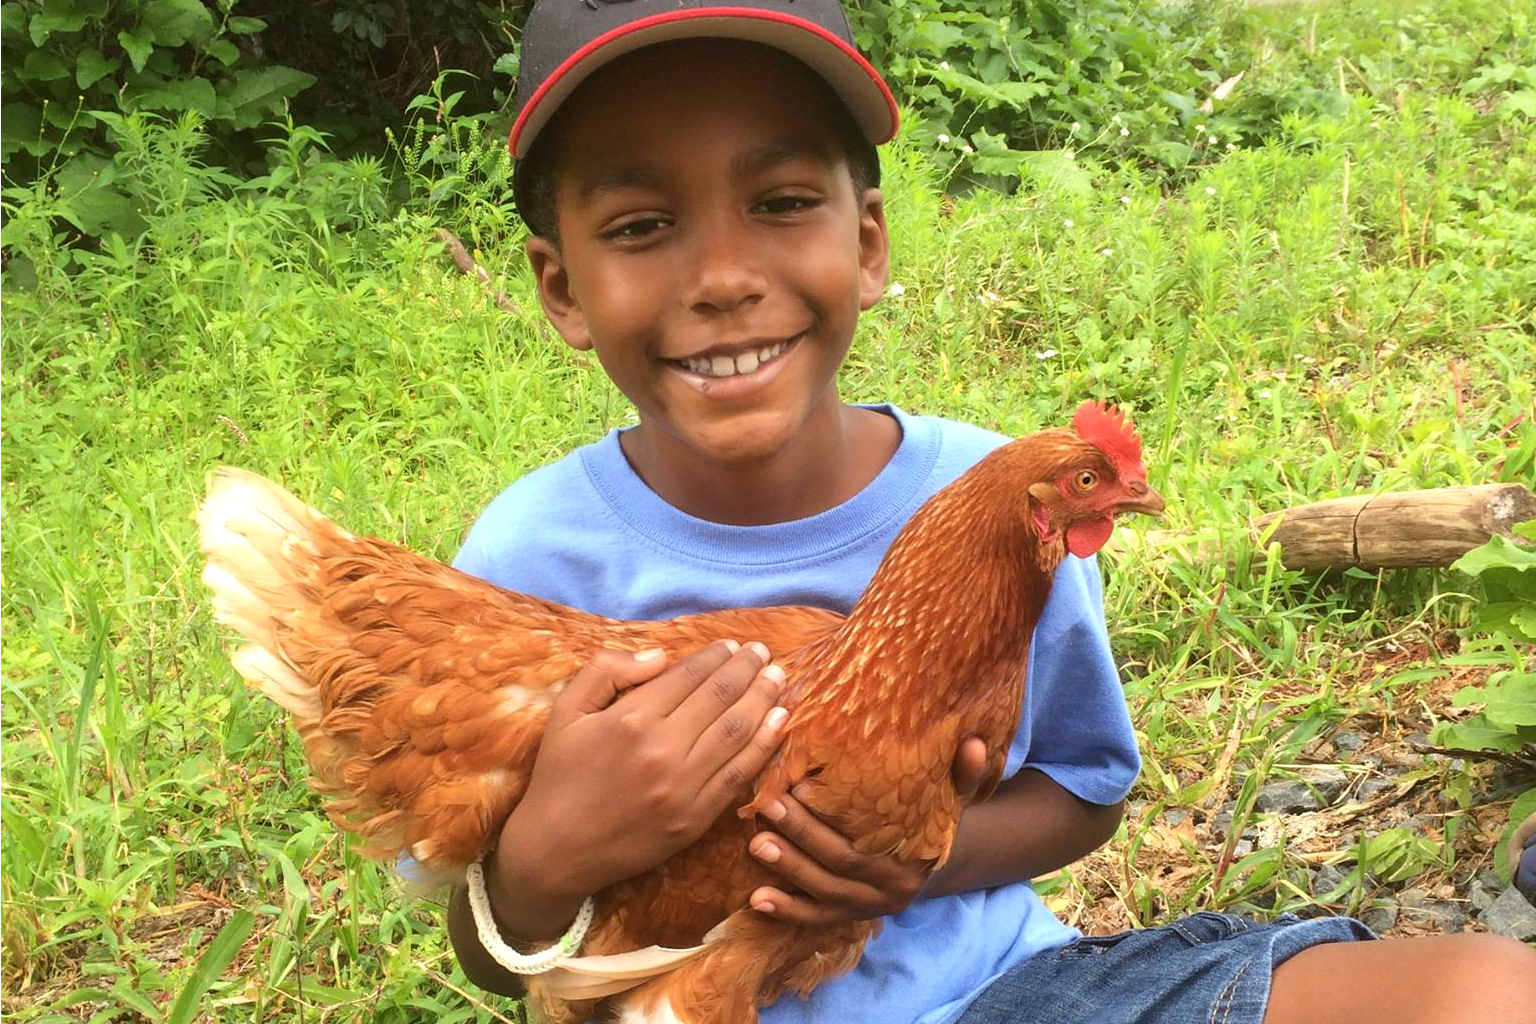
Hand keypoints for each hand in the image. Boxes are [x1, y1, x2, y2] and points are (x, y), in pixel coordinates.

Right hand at [492, 641, 787, 923]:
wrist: (557, 851)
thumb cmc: (560, 775)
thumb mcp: (565, 711)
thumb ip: (606, 671)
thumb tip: (659, 655)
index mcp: (630, 719)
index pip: (689, 676)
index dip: (716, 656)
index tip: (732, 645)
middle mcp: (662, 749)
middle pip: (720, 698)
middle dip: (747, 669)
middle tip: (764, 653)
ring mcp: (684, 787)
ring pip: (737, 732)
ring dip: (764, 700)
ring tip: (778, 678)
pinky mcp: (697, 818)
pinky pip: (740, 775)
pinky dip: (765, 745)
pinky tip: (779, 722)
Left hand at [746, 737, 988, 925]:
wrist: (932, 860)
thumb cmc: (931, 816)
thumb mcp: (953, 796)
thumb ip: (964, 774)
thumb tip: (976, 743)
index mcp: (913, 858)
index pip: (865, 843)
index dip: (830, 821)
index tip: (798, 788)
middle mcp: (891, 890)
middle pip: (838, 864)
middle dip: (800, 836)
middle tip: (768, 806)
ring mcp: (867, 907)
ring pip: (824, 893)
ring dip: (788, 870)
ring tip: (755, 843)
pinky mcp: (848, 918)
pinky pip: (816, 920)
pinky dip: (787, 911)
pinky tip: (757, 899)